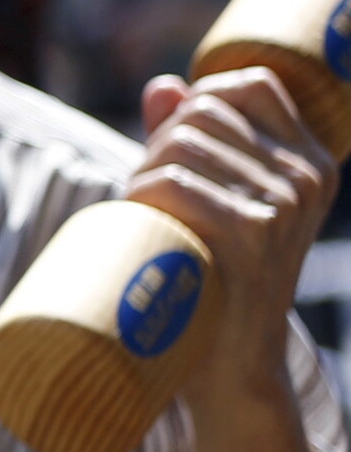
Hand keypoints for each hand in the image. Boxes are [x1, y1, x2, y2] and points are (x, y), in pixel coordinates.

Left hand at [136, 67, 338, 397]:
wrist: (236, 366)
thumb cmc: (216, 277)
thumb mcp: (217, 200)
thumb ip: (190, 138)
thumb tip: (164, 85)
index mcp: (312, 163)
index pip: (250, 85)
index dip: (198, 100)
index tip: (175, 144)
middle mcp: (306, 178)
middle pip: (203, 111)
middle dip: (159, 143)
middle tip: (152, 191)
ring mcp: (285, 204)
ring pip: (179, 143)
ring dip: (143, 170)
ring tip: (147, 211)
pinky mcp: (252, 233)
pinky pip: (173, 182)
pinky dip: (140, 193)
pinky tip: (139, 217)